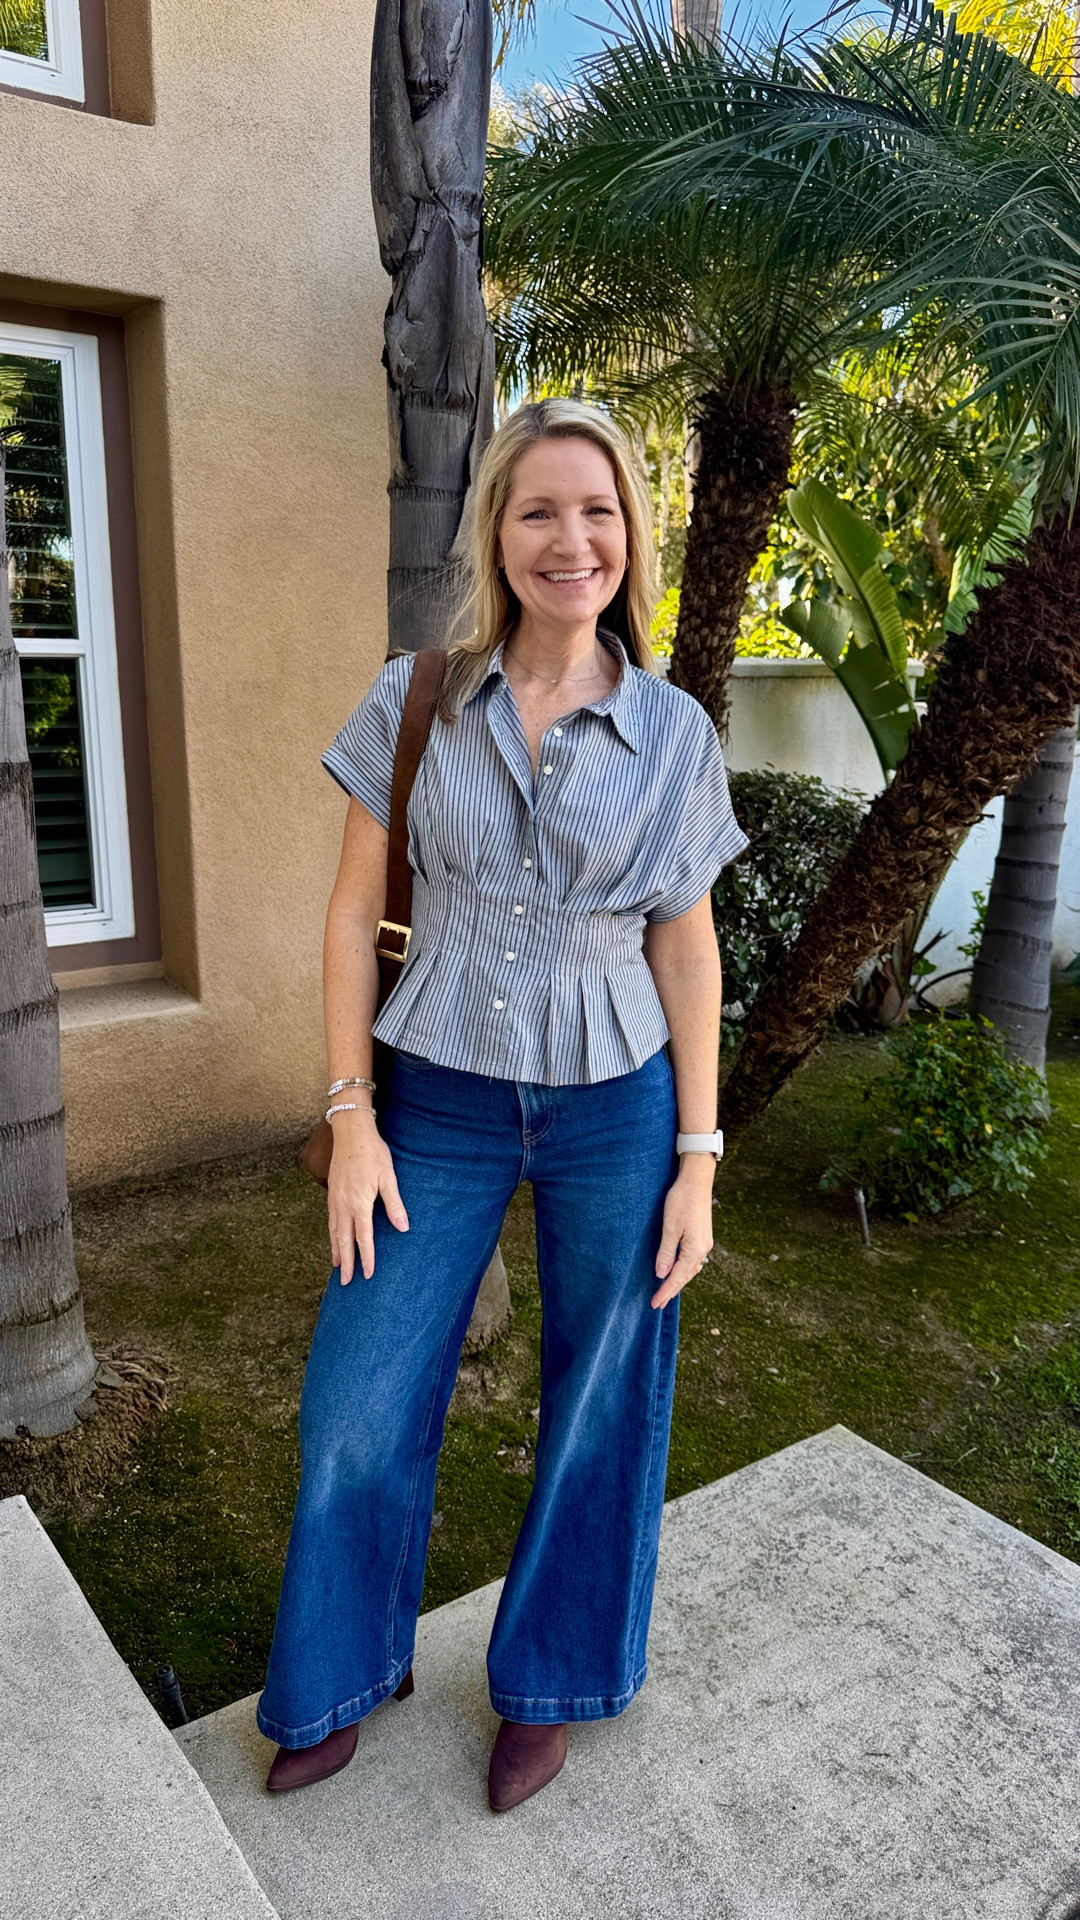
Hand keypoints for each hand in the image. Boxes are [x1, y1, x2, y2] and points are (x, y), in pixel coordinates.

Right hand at [327, 1112, 408, 1282]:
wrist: (351, 1132)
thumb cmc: (373, 1153)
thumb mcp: (388, 1178)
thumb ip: (395, 1204)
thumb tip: (403, 1228)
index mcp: (359, 1204)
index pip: (363, 1239)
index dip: (367, 1259)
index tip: (369, 1275)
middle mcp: (343, 1206)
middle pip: (344, 1241)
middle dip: (346, 1263)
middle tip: (346, 1283)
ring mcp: (335, 1199)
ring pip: (334, 1232)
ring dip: (336, 1251)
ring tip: (337, 1267)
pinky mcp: (332, 1192)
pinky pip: (330, 1220)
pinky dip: (331, 1235)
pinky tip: (334, 1238)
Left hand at [652, 1158, 714, 1308]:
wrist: (696, 1181)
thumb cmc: (681, 1201)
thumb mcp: (670, 1227)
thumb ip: (666, 1252)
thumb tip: (661, 1275)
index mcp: (694, 1249)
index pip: (677, 1277)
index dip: (665, 1291)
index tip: (654, 1304)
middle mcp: (703, 1249)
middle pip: (685, 1276)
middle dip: (671, 1290)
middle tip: (658, 1304)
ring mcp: (704, 1243)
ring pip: (690, 1269)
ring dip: (678, 1281)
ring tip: (666, 1292)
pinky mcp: (702, 1237)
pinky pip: (693, 1260)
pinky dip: (684, 1269)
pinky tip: (679, 1271)